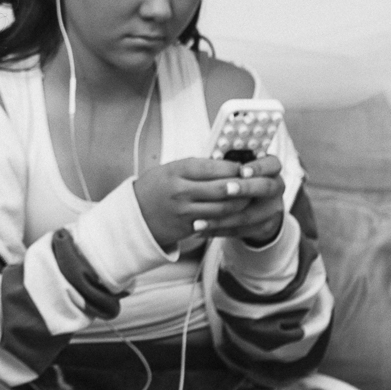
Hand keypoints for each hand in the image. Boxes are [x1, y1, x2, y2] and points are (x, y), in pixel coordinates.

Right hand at [132, 155, 284, 247]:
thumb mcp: (171, 168)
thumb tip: (226, 162)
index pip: (213, 167)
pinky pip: (216, 222)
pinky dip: (230, 217)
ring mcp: (185, 211)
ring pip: (224, 208)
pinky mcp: (188, 227)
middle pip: (222, 189)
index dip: (233, 167)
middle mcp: (181, 191)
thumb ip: (196, 166)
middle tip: (254, 182)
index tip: (243, 166)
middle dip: (242, 185)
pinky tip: (237, 211)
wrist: (136, 214)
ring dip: (241, 203)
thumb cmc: (156, 186)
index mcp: (177, 171)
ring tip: (249, 197)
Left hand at [197, 155, 285, 245]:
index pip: (272, 164)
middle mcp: (276, 188)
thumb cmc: (238, 177)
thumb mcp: (238, 166)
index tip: (242, 170)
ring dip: (221, 218)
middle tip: (225, 190)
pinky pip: (239, 230)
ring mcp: (271, 210)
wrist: (256, 205)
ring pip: (248, 215)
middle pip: (266, 188)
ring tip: (198, 220)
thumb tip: (210, 159)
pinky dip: (218, 230)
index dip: (258, 167)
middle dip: (244, 189)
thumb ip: (229, 162)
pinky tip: (200, 229)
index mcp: (271, 169)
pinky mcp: (263, 227)